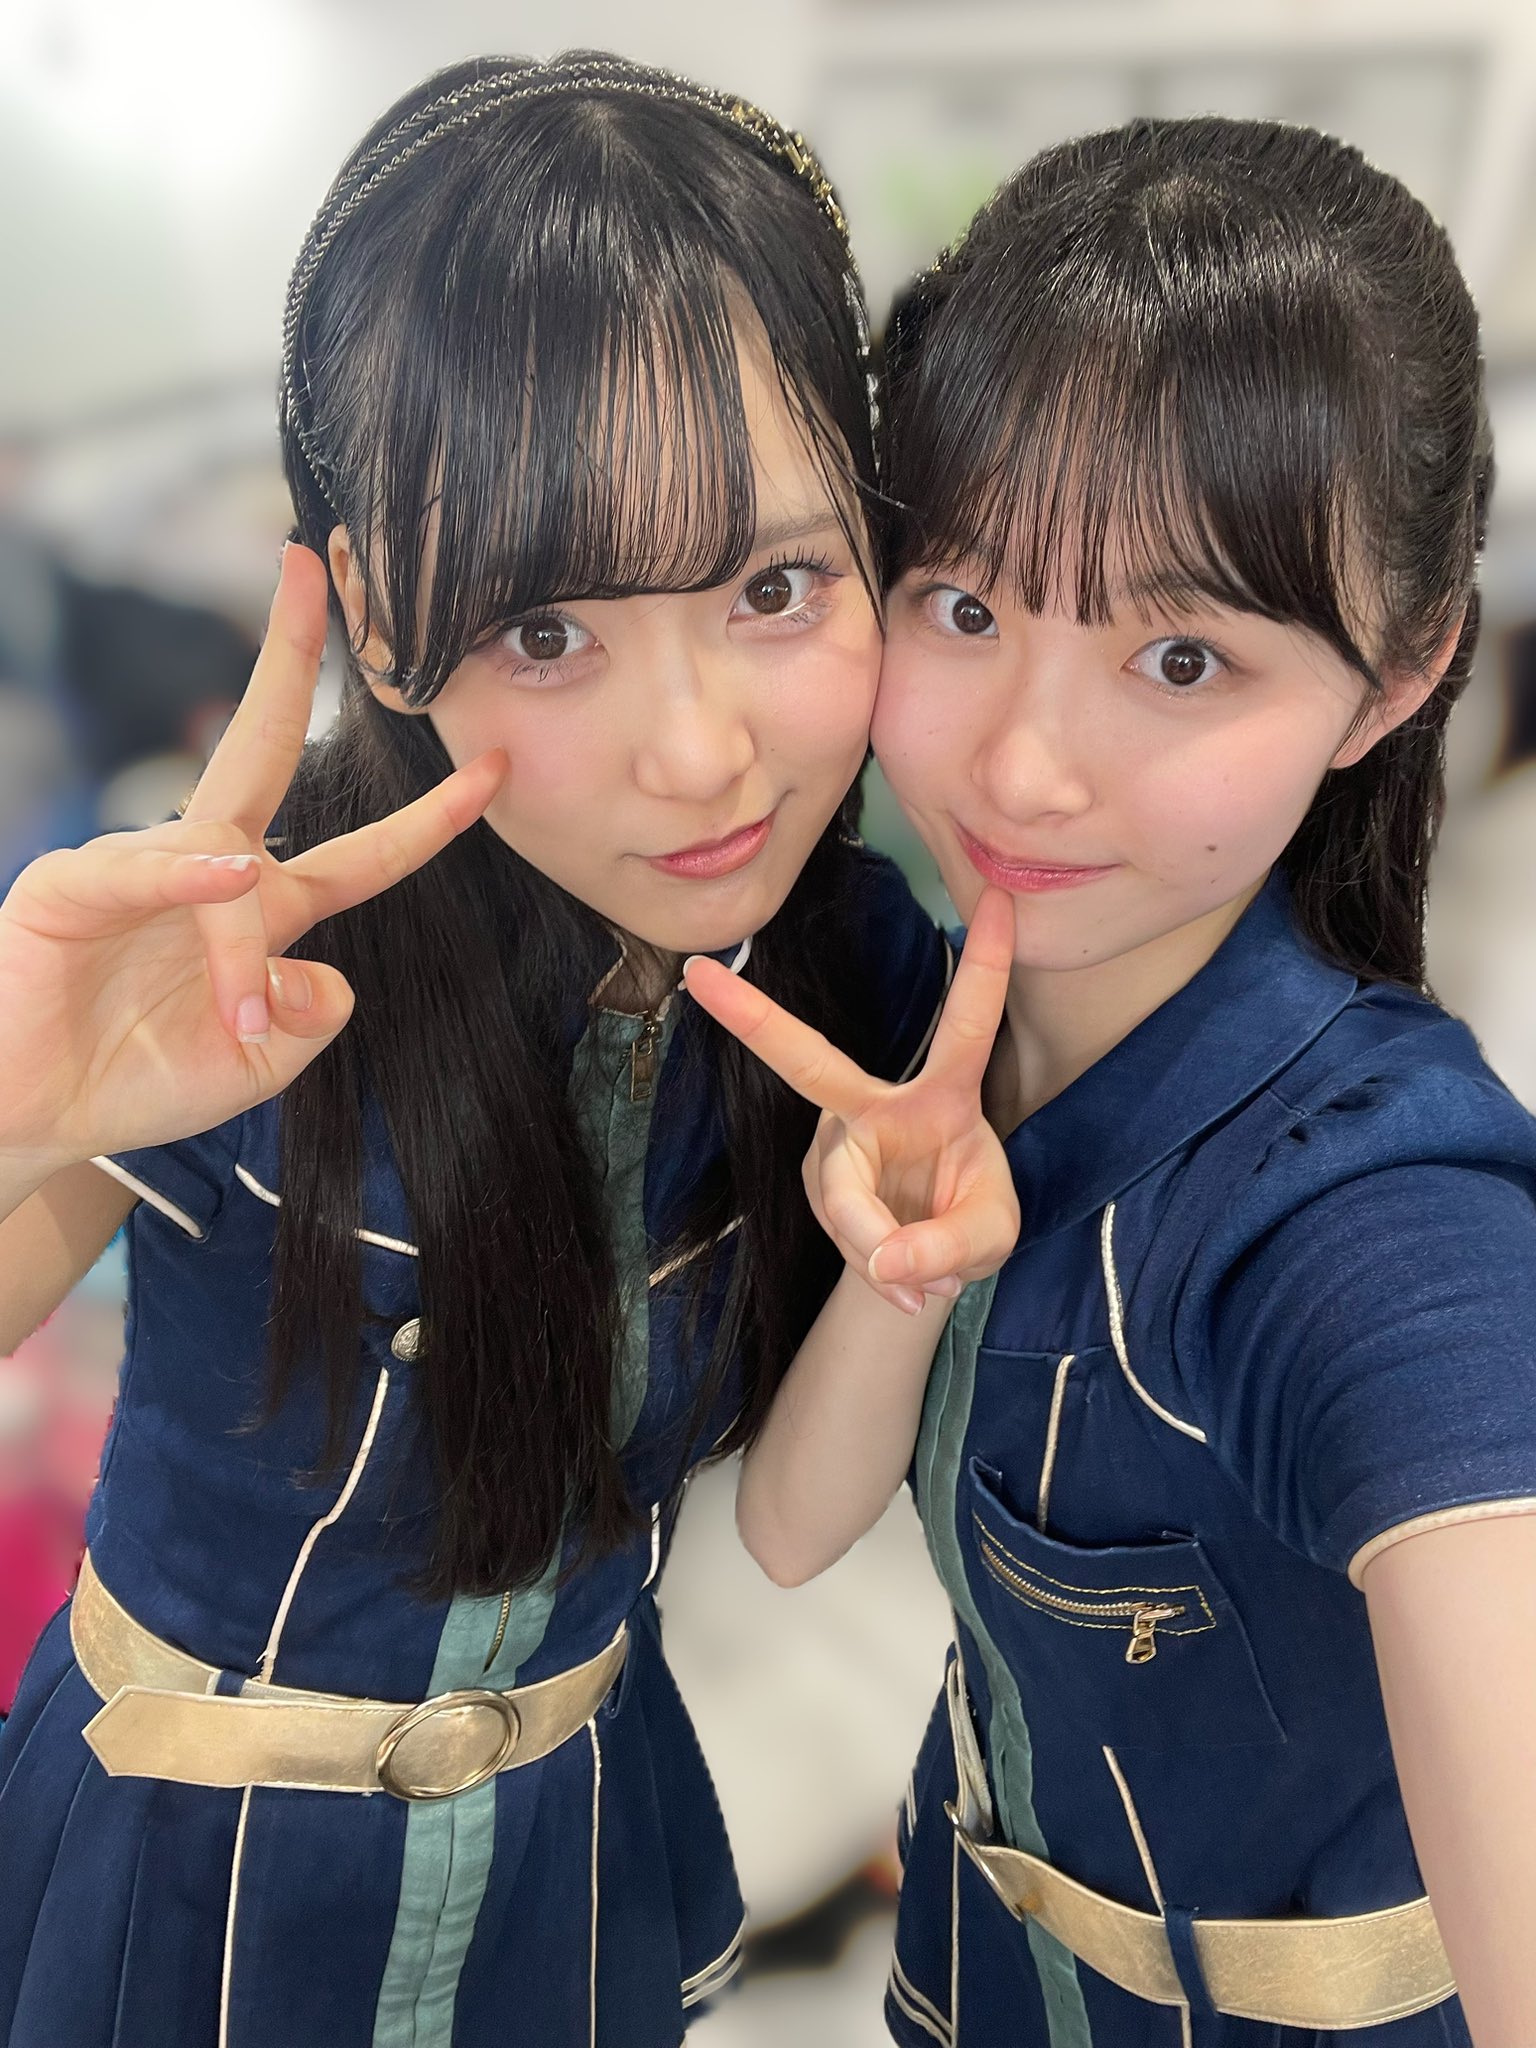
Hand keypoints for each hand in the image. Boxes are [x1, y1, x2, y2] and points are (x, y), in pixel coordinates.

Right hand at [0, 543, 505, 1173]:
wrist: (36, 1119)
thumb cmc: (140, 1081)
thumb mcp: (261, 1062)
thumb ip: (313, 1017)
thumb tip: (327, 973)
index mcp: (265, 908)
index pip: (364, 855)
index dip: (430, 820)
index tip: (494, 771)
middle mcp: (207, 871)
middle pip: (261, 746)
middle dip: (286, 658)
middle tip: (307, 570)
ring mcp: (134, 869)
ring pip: (217, 861)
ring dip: (236, 945)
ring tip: (233, 1019)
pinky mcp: (68, 888)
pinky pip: (136, 871)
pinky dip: (184, 879)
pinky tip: (218, 881)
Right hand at [683, 888, 1018, 1313]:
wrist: (919, 1269)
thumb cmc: (964, 1224)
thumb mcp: (991, 1238)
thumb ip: (955, 1245)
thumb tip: (891, 1260)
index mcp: (944, 1094)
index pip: (968, 1023)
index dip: (987, 964)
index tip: (1001, 898)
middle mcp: (877, 1105)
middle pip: (810, 1063)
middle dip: (755, 1019)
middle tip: (698, 978)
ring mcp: (835, 1144)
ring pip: (844, 1196)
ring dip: (886, 1249)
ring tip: (922, 1287)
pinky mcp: (816, 1183)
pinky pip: (844, 1234)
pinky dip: (878, 1270)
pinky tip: (903, 1290)